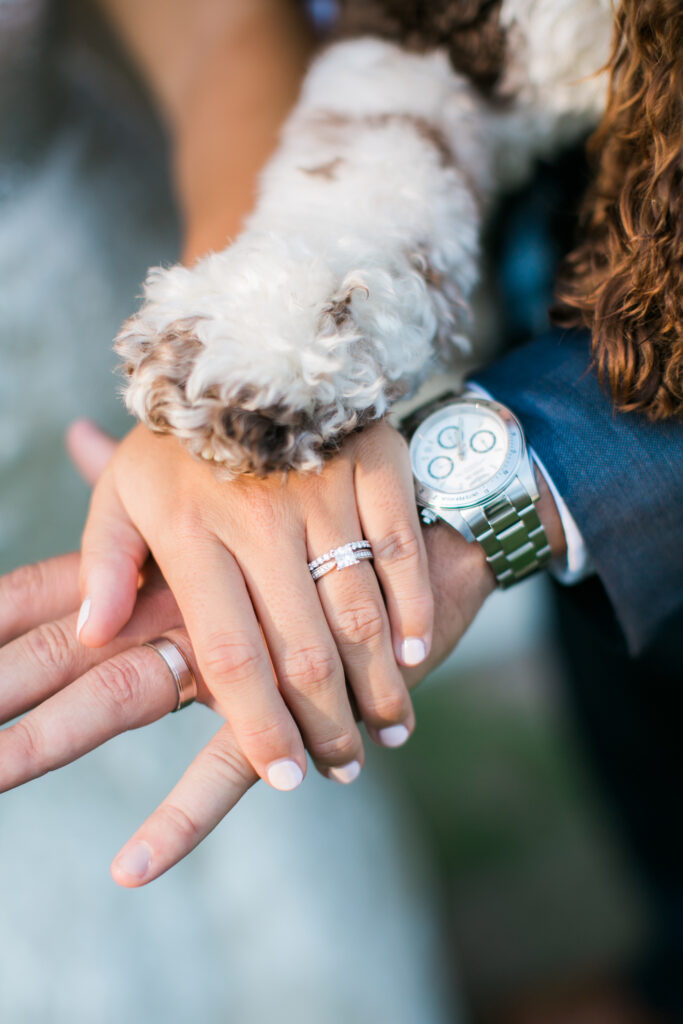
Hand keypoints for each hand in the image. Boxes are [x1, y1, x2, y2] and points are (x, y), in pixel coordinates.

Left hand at [77, 421, 434, 789]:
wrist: (257, 344)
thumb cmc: (185, 436)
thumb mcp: (125, 487)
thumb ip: (104, 561)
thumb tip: (95, 634)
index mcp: (191, 530)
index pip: (230, 653)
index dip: (260, 725)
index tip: (284, 777)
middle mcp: (259, 514)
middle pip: (303, 648)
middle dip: (326, 723)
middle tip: (342, 766)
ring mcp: (322, 488)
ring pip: (359, 609)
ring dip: (380, 682)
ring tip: (389, 729)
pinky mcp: (373, 462)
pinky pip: (399, 551)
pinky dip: (414, 608)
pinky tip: (420, 654)